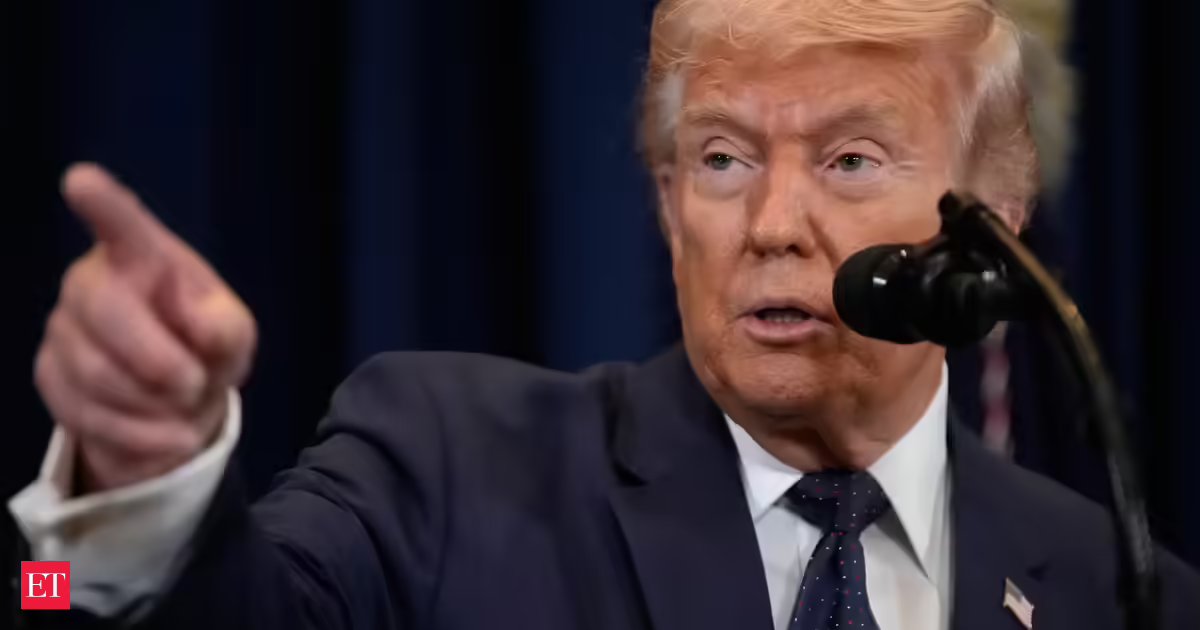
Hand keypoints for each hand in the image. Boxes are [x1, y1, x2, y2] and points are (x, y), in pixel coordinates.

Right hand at [34, 163, 256, 491]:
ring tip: (183, 408)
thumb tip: (191, 320)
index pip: (122, 226)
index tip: (82, 180)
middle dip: (157, 360)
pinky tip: (166, 433)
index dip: (104, 204)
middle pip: (105, 311)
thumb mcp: (233, 338)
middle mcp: (91, 281)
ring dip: (153, 405)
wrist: (177, 409)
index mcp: (143, 258)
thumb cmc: (206, 351)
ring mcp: (62, 328)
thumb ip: (222, 325)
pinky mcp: (49, 376)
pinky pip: (88, 415)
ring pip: (95, 373)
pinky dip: (140, 435)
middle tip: (194, 384)